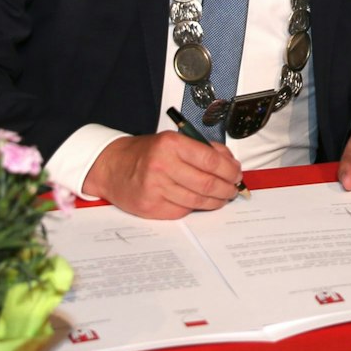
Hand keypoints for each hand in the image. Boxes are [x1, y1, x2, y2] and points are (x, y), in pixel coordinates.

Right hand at [84, 132, 242, 218]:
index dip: (229, 170)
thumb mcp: (174, 141)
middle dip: (227, 188)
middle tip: (234, 188)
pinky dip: (196, 207)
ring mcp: (155, 188)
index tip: (237, 173)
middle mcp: (162, 165)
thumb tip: (230, 164)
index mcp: (171, 144)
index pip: (210, 160)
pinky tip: (200, 201)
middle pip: (207, 183)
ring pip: (197, 200)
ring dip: (216, 201)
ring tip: (222, 196)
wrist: (113, 167)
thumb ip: (204, 149)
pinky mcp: (151, 207)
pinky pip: (183, 210)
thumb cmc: (147, 153)